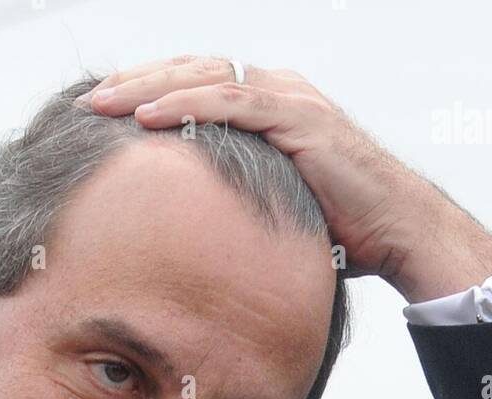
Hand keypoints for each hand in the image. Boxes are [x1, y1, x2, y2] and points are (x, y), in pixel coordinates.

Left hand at [77, 56, 491, 302]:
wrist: (400, 232)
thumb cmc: (344, 230)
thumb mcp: (278, 208)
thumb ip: (240, 199)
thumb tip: (195, 233)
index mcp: (271, 108)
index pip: (199, 85)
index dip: (152, 94)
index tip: (107, 115)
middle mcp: (279, 92)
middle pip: (193, 71)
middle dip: (138, 83)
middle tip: (91, 101)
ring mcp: (290, 101)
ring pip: (205, 79)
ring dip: (150, 89)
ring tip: (105, 105)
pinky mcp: (300, 120)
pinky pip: (233, 104)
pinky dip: (188, 106)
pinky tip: (149, 118)